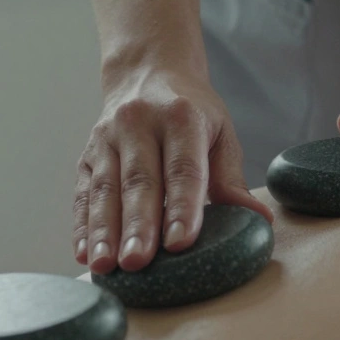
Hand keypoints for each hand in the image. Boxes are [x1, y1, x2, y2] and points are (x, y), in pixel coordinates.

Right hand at [74, 68, 272, 273]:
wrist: (145, 72)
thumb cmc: (191, 112)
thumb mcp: (220, 132)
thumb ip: (231, 178)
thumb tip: (258, 220)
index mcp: (181, 117)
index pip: (183, 168)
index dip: (182, 206)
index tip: (180, 243)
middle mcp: (138, 124)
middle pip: (139, 182)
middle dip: (137, 226)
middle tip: (138, 263)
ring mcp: (107, 138)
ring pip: (105, 189)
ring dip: (103, 231)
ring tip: (104, 266)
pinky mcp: (87, 154)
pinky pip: (82, 192)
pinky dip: (82, 225)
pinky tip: (83, 253)